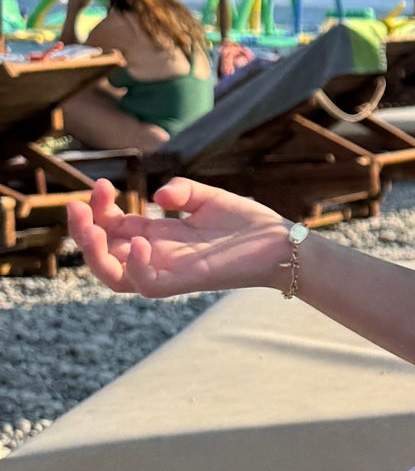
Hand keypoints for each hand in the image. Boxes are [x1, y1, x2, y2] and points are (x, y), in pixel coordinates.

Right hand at [66, 177, 292, 297]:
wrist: (281, 244)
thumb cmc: (247, 224)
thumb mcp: (208, 198)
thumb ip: (182, 191)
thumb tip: (158, 196)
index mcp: (158, 235)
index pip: (113, 228)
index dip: (99, 208)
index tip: (101, 184)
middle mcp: (157, 255)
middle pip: (102, 254)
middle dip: (82, 231)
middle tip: (77, 205)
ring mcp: (168, 271)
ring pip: (113, 276)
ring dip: (94, 253)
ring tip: (91, 227)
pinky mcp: (184, 282)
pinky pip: (146, 285)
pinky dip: (134, 266)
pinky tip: (138, 241)